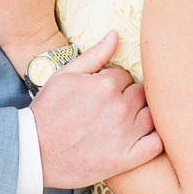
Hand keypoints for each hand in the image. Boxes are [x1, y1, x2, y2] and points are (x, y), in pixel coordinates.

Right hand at [31, 31, 163, 187]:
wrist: (35, 150)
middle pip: (141, 93)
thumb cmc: (48, 110)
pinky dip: (156, 139)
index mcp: (106, 84)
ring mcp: (124, 134)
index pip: (127, 76)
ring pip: (152, 115)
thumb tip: (115, 34)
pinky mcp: (126, 159)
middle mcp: (119, 107)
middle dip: (130, 97)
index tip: (105, 93)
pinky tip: (143, 137)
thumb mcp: (66, 74)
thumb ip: (95, 54)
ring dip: (142, 115)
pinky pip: (156, 145)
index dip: (116, 83)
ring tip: (126, 122)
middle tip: (114, 108)